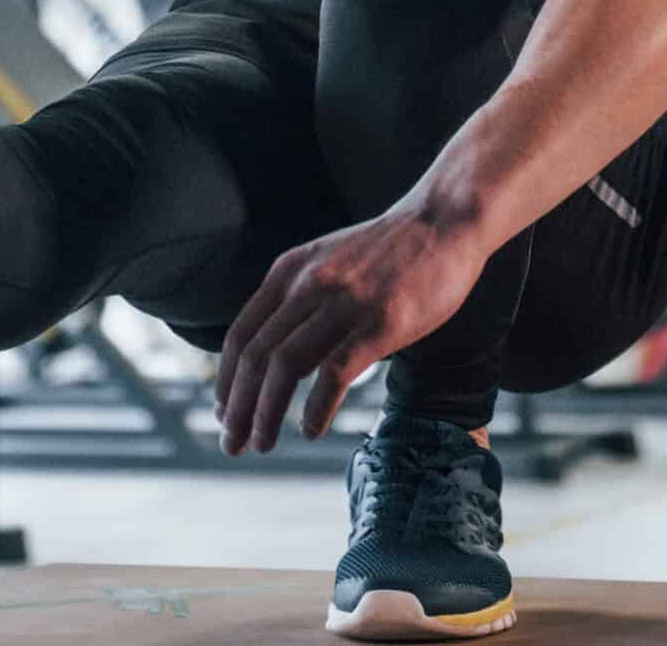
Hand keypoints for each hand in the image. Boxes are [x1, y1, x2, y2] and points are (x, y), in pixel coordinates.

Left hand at [213, 202, 489, 455]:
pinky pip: (334, 373)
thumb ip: (299, 298)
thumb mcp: (326, 262)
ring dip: (266, 413)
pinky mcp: (380, 322)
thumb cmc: (388, 251)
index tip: (224, 414)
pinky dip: (316, 408)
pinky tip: (310, 430)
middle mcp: (308, 284)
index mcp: (289, 271)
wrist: (442, 221)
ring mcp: (344, 302)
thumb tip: (276, 352)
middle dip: (237, 408)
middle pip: (256, 356)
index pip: (240, 335)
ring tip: (262, 444)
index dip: (226, 381)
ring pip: (285, 366)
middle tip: (232, 443)